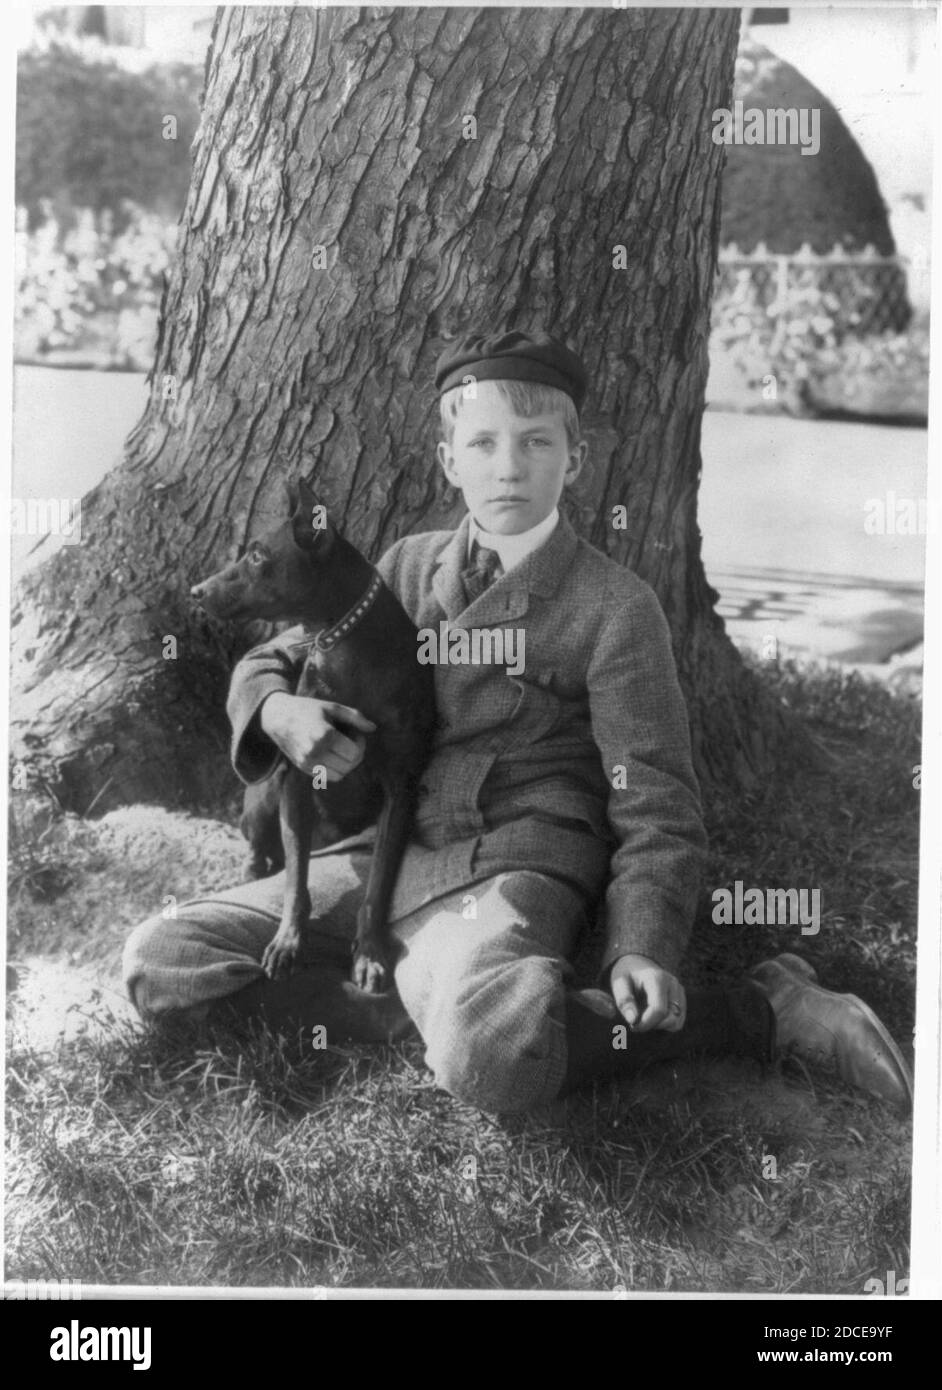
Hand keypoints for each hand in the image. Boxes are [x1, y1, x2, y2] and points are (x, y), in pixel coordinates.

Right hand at [259, 693, 375, 781]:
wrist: (277, 717)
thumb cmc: (308, 709)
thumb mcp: (332, 707)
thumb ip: (355, 717)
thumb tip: (373, 728)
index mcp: (325, 735)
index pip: (355, 753)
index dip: (360, 744)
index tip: (354, 733)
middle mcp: (316, 752)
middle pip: (349, 766)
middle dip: (355, 755)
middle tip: (349, 741)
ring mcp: (308, 762)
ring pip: (339, 775)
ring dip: (345, 764)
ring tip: (340, 749)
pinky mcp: (303, 768)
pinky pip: (327, 777)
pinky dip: (334, 768)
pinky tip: (330, 753)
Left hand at [608, 954, 685, 1032]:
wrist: (636, 964)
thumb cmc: (626, 975)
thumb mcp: (619, 983)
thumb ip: (624, 1001)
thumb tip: (633, 1020)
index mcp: (657, 978)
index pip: (659, 1010)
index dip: (646, 1024)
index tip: (633, 1026)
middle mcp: (673, 984)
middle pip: (670, 1018)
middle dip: (652, 1025)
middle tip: (636, 1021)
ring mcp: (679, 991)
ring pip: (676, 1022)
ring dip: (659, 1026)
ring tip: (644, 1016)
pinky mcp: (682, 999)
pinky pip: (678, 1021)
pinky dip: (665, 1024)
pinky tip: (652, 1016)